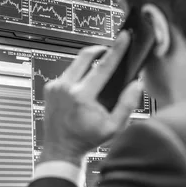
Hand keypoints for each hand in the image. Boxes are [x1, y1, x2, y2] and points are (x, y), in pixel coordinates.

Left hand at [40, 32, 143, 165]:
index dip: (116, 49)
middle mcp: (66, 88)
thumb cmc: (86, 139)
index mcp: (82, 96)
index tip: (124, 37)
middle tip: (109, 49)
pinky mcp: (49, 88)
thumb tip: (136, 84)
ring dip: (87, 64)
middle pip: (85, 56)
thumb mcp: (113, 127)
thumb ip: (127, 104)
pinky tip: (83, 86)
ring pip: (74, 64)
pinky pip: (66, 74)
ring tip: (98, 72)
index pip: (103, 66)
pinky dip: (77, 76)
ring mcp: (55, 87)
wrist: (61, 149)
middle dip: (99, 49)